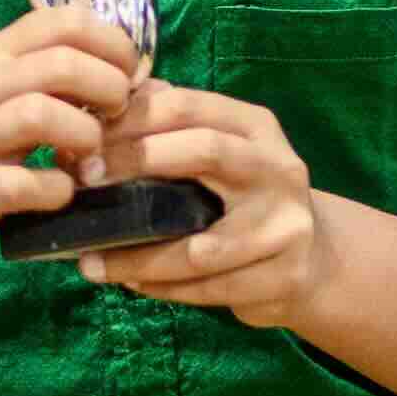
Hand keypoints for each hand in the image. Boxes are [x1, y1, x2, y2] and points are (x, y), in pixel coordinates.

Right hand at [0, 13, 144, 260]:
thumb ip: (34, 52)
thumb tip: (90, 9)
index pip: (64, 21)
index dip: (114, 43)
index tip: (130, 74)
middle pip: (64, 63)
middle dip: (111, 89)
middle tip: (118, 117)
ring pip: (42, 114)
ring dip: (86, 137)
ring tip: (90, 156)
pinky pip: (22, 185)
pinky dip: (56, 191)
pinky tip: (59, 193)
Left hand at [86, 79, 330, 324]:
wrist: (313, 258)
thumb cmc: (245, 198)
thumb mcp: (220, 152)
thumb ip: (167, 130)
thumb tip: (91, 119)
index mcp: (256, 128)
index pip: (188, 106)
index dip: (131, 121)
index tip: (85, 145)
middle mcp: (278, 169)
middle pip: (204, 151)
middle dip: (135, 164)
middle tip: (83, 185)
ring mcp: (285, 226)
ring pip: (199, 247)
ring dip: (136, 258)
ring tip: (91, 264)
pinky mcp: (284, 277)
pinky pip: (209, 289)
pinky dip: (163, 290)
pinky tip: (131, 285)